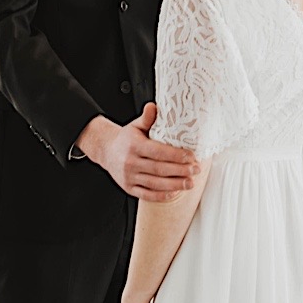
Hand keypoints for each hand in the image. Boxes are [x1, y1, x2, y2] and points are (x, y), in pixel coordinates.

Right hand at [79, 104, 198, 201]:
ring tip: (190, 183)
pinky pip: (147, 194)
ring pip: (155, 183)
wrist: (106, 151)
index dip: (176, 155)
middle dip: (180, 171)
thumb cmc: (126, 138)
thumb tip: (154, 106)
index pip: (158, 152)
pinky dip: (161, 195)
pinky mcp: (129, 188)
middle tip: (196, 170)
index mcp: (134, 146)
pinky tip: (175, 192)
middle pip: (159, 169)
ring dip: (174, 185)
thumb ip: (147, 117)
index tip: (191, 157)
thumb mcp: (135, 126)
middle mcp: (131, 162)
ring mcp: (129, 177)